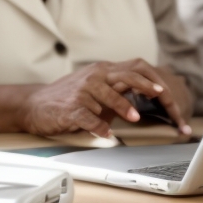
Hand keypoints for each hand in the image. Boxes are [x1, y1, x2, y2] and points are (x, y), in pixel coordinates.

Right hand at [18, 59, 191, 138]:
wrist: (35, 104)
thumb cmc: (70, 99)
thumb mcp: (98, 90)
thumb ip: (120, 90)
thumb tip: (149, 96)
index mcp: (104, 70)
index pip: (136, 68)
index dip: (154, 80)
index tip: (167, 94)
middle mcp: (95, 76)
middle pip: (127, 75)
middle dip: (148, 87)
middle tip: (163, 98)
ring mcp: (82, 90)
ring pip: (108, 94)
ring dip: (123, 106)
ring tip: (135, 118)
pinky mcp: (70, 107)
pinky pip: (87, 116)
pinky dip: (98, 126)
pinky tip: (106, 134)